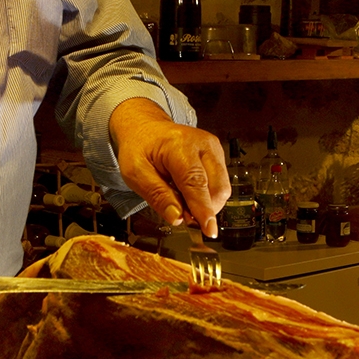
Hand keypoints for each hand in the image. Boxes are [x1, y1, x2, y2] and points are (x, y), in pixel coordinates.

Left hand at [109, 99, 229, 237]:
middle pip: (216, 188)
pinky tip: (188, 192)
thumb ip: (157, 196)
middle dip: (204, 210)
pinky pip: (220, 184)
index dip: (203, 209)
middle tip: (182, 216)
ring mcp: (213, 148)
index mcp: (179, 145)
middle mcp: (202, 144)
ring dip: (206, 204)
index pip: (196, 182)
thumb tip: (177, 218)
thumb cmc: (140, 148)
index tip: (209, 230)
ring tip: (181, 200)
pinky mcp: (217, 155)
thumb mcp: (135, 173)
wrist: (147, 128)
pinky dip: (206, 196)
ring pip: (222, 188)